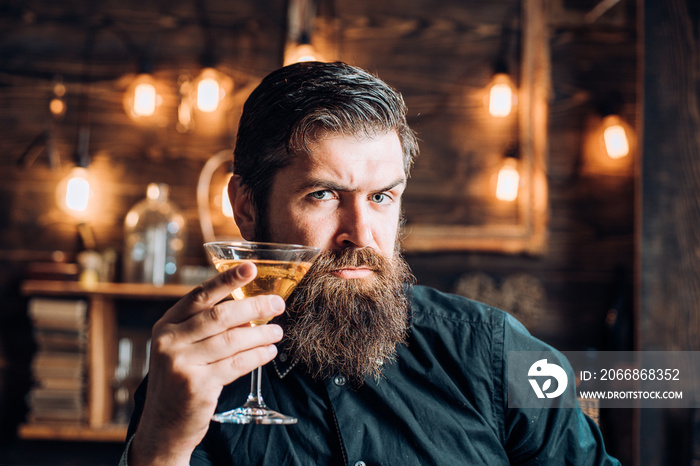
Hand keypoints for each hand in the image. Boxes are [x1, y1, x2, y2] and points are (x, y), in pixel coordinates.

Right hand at [129, 262, 284, 465]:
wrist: (163, 426)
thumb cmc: (181, 380)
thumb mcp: (183, 348)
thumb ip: (207, 328)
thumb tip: (250, 309)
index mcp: (166, 325)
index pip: (200, 295)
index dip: (227, 279)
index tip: (251, 267)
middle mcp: (169, 341)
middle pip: (220, 316)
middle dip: (254, 307)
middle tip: (278, 304)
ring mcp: (181, 363)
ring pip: (232, 340)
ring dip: (261, 334)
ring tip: (278, 331)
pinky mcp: (197, 385)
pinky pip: (237, 364)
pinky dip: (257, 356)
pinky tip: (269, 351)